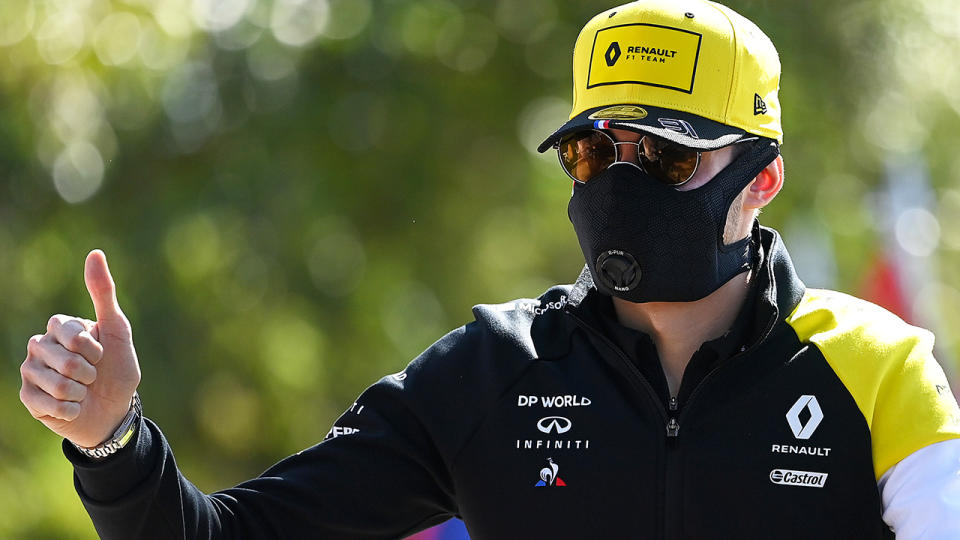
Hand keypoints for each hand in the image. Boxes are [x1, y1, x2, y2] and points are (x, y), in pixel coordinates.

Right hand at [20, 250, 140, 447]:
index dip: (93, 348)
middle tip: (92, 375)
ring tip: (83, 391)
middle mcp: (40, 346)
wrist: (114, 410)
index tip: (101, 354)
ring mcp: (31, 372)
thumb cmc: (117, 369)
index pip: (70, 333)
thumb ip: (104, 293)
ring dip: (80, 392)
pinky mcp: (28, 398)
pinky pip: (47, 404)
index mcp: (59, 327)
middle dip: (89, 372)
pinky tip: (74, 406)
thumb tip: (94, 253)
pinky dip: (70, 409)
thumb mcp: (117, 330)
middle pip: (64, 360)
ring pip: (57, 383)